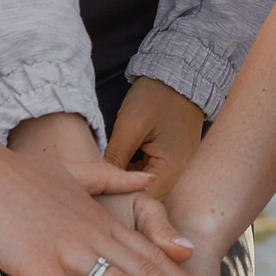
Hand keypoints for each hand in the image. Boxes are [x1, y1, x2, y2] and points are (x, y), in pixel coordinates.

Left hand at [105, 79, 205, 201]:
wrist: (179, 74)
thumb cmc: (157, 96)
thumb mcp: (130, 125)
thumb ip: (114, 157)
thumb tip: (98, 183)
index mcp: (173, 170)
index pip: (142, 201)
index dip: (117, 201)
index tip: (95, 194)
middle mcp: (180, 175)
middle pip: (144, 197)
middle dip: (119, 193)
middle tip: (95, 185)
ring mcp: (178, 169)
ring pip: (145, 187)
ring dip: (125, 182)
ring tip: (101, 174)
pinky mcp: (172, 162)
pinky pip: (149, 176)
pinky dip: (133, 172)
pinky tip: (117, 165)